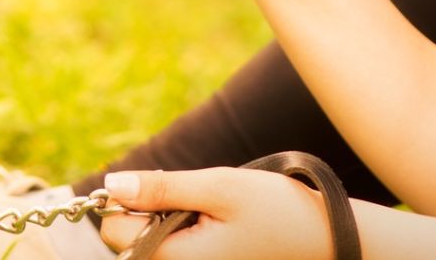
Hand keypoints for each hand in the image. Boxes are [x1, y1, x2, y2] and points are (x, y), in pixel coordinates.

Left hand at [100, 167, 331, 259]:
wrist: (324, 240)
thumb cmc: (276, 211)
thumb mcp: (219, 187)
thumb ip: (161, 188)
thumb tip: (111, 184)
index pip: (114, 232)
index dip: (129, 202)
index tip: (167, 188)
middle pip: (127, 242)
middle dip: (148, 213)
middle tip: (196, 203)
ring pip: (149, 246)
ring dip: (166, 223)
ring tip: (208, 216)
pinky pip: (172, 251)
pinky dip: (182, 234)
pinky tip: (213, 229)